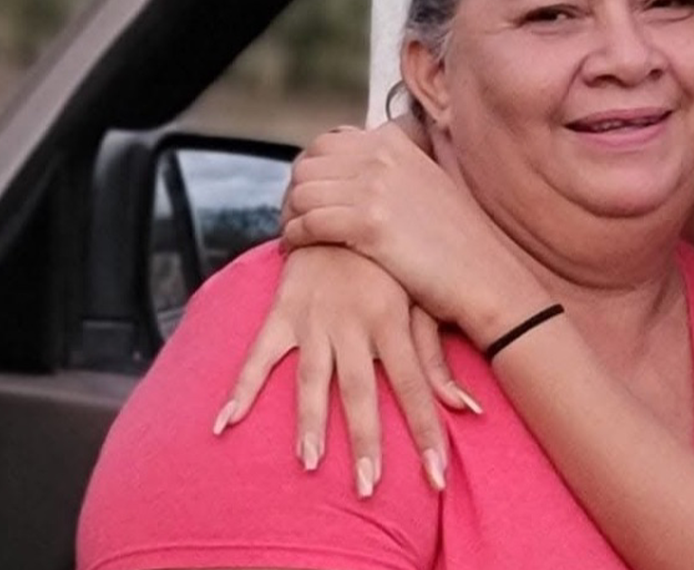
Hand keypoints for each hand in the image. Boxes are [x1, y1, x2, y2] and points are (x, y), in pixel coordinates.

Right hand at [212, 245, 482, 496]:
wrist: (341, 207)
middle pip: (362, 390)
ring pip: (313, 377)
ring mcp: (315, 318)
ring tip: (309, 464)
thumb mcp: (418, 302)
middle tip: (368, 487)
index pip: (415, 387)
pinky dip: (240, 389)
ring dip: (310, 421)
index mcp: (393, 322)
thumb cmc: (387, 263)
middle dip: (366, 441)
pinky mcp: (282, 311)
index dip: (426, 433)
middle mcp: (355, 323)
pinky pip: (258, 355)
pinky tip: (225, 425)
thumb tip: (468, 408)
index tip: (437, 476)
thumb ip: (437, 358)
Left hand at [280, 123, 544, 342]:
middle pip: (308, 164)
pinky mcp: (368, 223)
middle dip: (293, 192)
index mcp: (394, 142)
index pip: (326, 143)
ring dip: (290, 216)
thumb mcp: (427, 184)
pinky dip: (294, 236)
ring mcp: (375, 187)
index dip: (310, 171)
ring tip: (293, 236)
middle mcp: (381, 156)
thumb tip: (353, 169)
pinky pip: (308, 222)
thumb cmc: (458, 240)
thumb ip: (391, 169)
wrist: (485, 276)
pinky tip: (297, 249)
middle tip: (293, 219)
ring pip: (302, 193)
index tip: (308, 197)